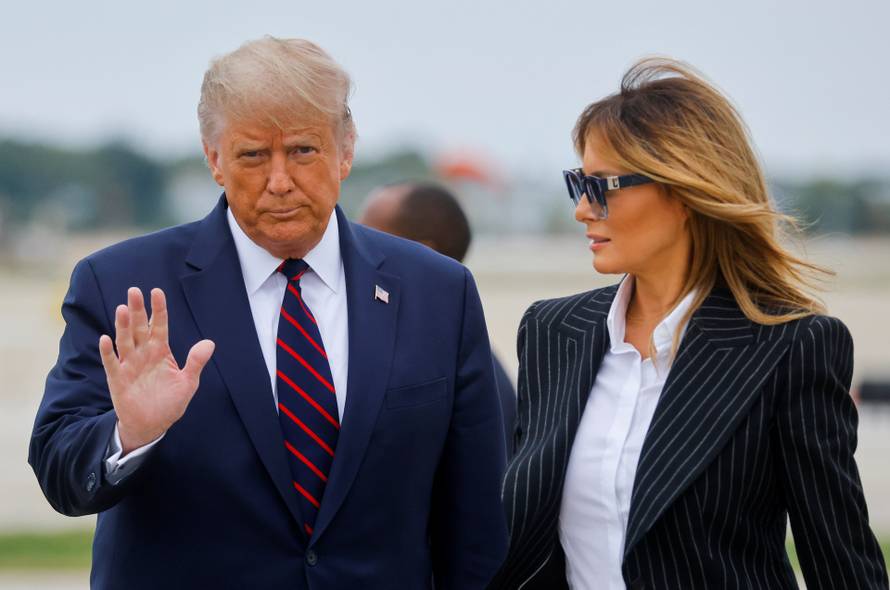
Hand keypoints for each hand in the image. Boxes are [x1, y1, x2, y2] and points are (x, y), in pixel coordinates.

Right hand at [99, 287, 214, 454]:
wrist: (152, 425)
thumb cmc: (170, 402)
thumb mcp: (188, 382)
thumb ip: (196, 362)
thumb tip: (210, 343)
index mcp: (160, 351)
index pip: (159, 325)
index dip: (159, 309)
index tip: (157, 291)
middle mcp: (143, 354)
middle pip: (140, 328)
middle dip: (138, 310)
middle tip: (134, 290)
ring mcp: (129, 365)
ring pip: (125, 341)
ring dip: (123, 325)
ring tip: (123, 309)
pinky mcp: (118, 379)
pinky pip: (112, 363)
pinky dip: (108, 352)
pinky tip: (105, 339)